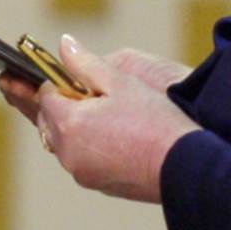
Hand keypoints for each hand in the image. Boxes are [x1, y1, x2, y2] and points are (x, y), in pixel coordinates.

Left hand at [31, 35, 197, 203]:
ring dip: (74, 126)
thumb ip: (85, 62)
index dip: (59, 82)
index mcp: (68, 124)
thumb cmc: (154, 120)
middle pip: (49, 121)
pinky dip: (87, 145)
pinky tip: (113, 134)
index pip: (45, 95)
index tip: (78, 78)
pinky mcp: (97, 184)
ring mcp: (81, 172)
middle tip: (91, 94)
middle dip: (62, 105)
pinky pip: (81, 159)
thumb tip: (64, 45)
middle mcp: (68, 152)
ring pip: (64, 142)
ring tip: (104, 114)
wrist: (185, 166)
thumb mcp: (120, 81)